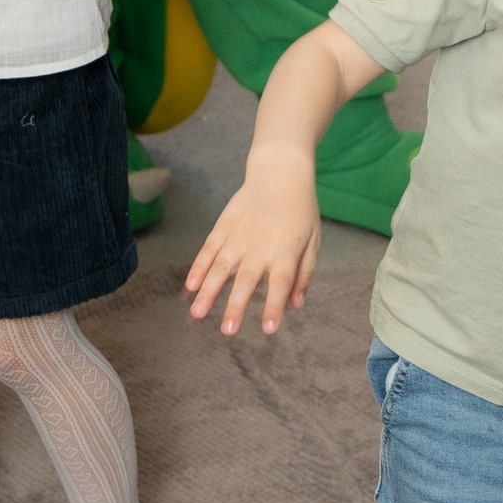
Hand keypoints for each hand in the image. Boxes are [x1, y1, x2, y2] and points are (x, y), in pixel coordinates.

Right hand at [187, 162, 322, 337]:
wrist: (280, 171)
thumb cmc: (300, 209)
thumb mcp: (312, 240)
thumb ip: (304, 273)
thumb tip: (296, 305)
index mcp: (285, 249)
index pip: (280, 282)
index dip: (273, 305)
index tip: (268, 329)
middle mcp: (260, 244)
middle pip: (246, 279)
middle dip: (235, 306)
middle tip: (227, 331)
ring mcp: (239, 234)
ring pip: (221, 266)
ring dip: (208, 291)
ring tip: (197, 314)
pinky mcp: (224, 225)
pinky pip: (209, 249)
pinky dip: (198, 267)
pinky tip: (190, 286)